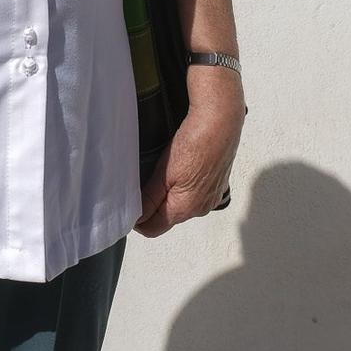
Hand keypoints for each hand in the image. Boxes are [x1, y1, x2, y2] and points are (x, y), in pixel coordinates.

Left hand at [136, 71, 244, 237]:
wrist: (221, 122)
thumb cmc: (194, 144)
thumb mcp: (163, 173)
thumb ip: (149, 199)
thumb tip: (137, 218)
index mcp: (185, 209)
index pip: (153, 229)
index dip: (137, 219)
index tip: (129, 202)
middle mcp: (201, 208)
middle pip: (168, 217)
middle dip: (153, 205)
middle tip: (143, 180)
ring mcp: (212, 196)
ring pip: (181, 204)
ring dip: (168, 193)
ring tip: (163, 170)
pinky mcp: (217, 183)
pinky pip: (194, 192)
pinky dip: (184, 185)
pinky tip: (182, 166)